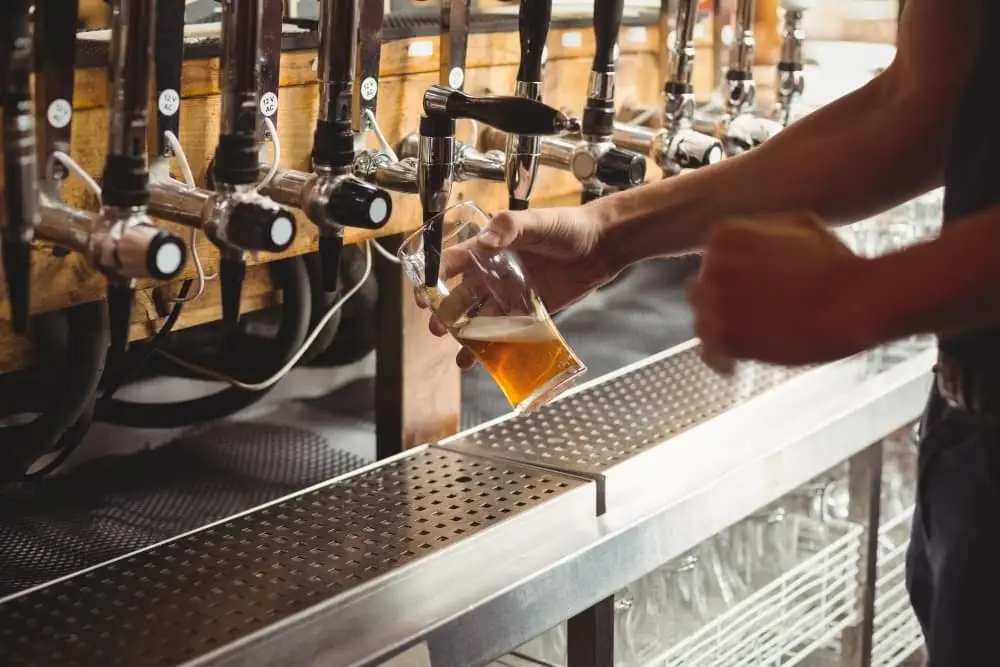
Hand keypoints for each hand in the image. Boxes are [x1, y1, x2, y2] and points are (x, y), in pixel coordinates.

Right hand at [423, 205, 615, 367]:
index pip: (456, 262)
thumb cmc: (568, 226)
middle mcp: (499, 271)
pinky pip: (511, 329)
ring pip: (484, 317)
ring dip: (469, 336)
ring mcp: (514, 292)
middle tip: (436, 329)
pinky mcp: (533, 310)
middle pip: (464, 295)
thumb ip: (509, 227)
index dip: (435, 278)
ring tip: (460, 354)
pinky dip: (499, 344)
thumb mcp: (536, 221)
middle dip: (448, 314)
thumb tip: (485, 239)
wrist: (602, 244)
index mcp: (492, 246)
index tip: (423, 295)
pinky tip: (488, 359)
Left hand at [687, 212, 872, 369]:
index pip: (711, 260)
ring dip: (721, 331)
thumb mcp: (798, 224)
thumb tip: (748, 241)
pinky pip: (709, 353)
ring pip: (702, 323)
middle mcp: (712, 266)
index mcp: (724, 235)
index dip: (730, 276)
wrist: (852, 301)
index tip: (748, 289)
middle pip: (701, 290)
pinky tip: (736, 365)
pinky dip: (722, 360)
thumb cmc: (834, 262)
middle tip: (749, 315)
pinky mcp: (725, 337)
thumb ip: (762, 229)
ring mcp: (715, 303)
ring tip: (747, 339)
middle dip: (721, 302)